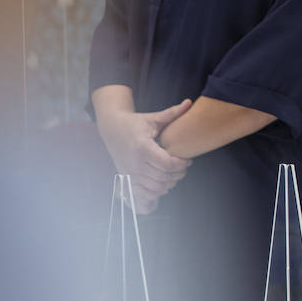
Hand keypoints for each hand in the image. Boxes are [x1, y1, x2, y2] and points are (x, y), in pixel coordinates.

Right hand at [96, 99, 193, 213]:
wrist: (112, 129)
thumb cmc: (135, 123)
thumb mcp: (153, 118)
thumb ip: (172, 113)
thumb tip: (189, 102)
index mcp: (143, 148)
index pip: (167, 164)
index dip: (181, 165)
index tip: (187, 161)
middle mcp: (135, 163)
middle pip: (162, 178)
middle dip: (177, 175)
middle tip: (182, 168)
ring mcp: (129, 173)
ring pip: (153, 189)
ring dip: (167, 185)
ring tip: (173, 176)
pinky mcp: (125, 179)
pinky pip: (139, 196)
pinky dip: (151, 197)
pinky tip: (160, 189)